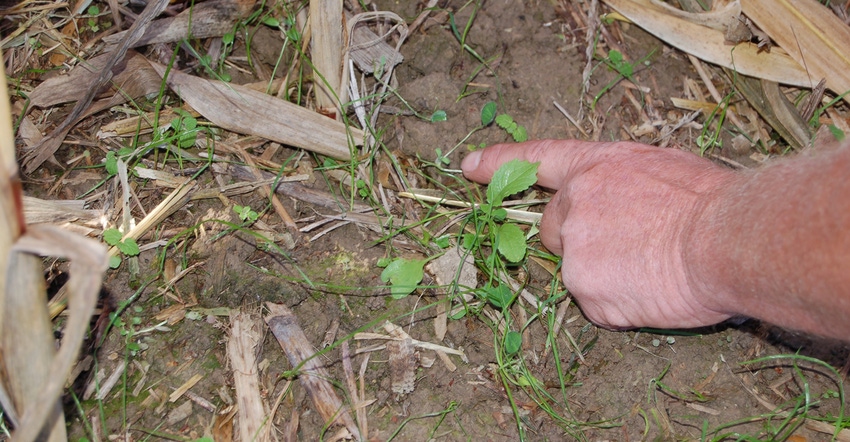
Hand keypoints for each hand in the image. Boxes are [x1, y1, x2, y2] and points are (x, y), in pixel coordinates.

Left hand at [462, 140, 736, 329]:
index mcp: (593, 168)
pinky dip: (621, 304)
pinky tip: (651, 291)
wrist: (727, 239)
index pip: (535, 160)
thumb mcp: (661, 169)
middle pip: (552, 231)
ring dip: (605, 274)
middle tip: (627, 245)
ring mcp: (575, 254)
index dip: (499, 163)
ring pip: (577, 271)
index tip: (468, 166)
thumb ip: (623, 186)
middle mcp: (572, 208)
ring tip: (652, 268)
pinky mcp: (586, 295)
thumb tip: (624, 206)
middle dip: (578, 241)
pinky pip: (598, 305)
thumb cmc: (711, 201)